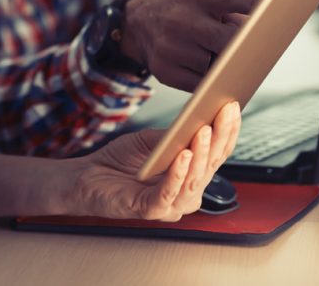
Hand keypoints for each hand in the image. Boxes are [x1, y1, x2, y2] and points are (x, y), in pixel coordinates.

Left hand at [70, 101, 240, 220]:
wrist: (87, 177)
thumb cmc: (119, 161)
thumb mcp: (150, 141)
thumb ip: (173, 136)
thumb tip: (196, 120)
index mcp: (190, 175)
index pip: (216, 154)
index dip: (226, 132)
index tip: (232, 107)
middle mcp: (186, 193)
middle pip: (210, 166)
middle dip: (219, 137)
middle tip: (223, 113)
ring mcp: (171, 204)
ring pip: (194, 181)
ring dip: (200, 154)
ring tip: (203, 131)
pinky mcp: (151, 210)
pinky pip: (169, 194)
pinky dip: (177, 174)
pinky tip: (181, 155)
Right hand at [122, 0, 262, 89]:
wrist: (135, 23)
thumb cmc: (180, 6)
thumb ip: (232, 3)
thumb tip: (268, 25)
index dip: (259, 6)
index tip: (278, 14)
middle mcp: (181, 18)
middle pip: (230, 39)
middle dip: (245, 45)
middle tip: (259, 48)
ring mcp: (171, 46)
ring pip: (217, 64)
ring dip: (224, 62)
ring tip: (220, 54)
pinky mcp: (165, 71)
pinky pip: (202, 83)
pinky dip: (210, 78)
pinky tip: (209, 68)